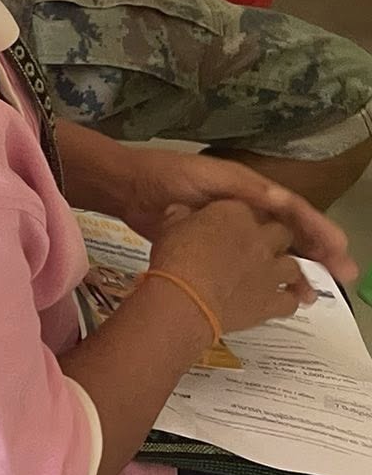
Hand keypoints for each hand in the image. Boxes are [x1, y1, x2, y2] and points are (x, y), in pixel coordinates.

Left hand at [103, 145, 355, 285]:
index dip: (318, 228)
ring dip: (298, 270)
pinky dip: (269, 279)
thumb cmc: (167, 176)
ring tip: (317, 295)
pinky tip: (279, 297)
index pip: (294, 210)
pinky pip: (253, 265)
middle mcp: (249, 210)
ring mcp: (234, 231)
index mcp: (250, 191)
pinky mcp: (218, 249)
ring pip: (277, 251)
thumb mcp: (208, 177)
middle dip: (320, 252)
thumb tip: (281, 200)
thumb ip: (243, 188)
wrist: (128, 189)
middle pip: (293, 232)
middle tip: (345, 276)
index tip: (340, 249)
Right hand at [147, 200, 315, 337]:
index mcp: (233, 213)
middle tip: (259, 246)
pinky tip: (280, 302)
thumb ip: (181, 217)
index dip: (242, 217)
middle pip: (281, 232)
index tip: (232, 223)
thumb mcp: (169, 227)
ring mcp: (270, 271)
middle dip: (274, 238)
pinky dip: (288, 301)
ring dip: (285, 270)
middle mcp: (258, 238)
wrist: (185, 298)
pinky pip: (291, 301)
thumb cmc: (175, 262)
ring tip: (272, 274)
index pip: (248, 207)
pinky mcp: (272, 301)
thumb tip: (179, 213)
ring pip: (294, 266)